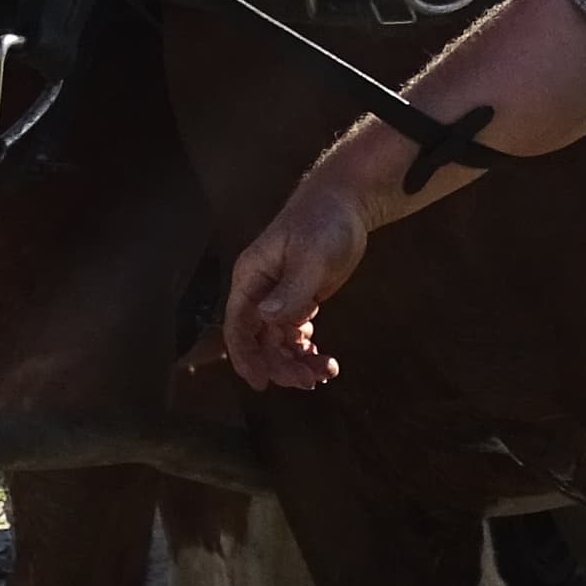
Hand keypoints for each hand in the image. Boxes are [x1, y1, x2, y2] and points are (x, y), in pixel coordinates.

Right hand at [222, 165, 375, 392]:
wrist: (346, 203)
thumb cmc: (323, 221)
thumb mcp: (310, 256)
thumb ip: (290, 289)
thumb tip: (266, 318)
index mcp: (251, 277)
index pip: (238, 324)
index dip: (245, 356)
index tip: (261, 382)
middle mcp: (260, 292)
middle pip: (260, 341)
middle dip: (281, 365)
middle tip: (309, 381)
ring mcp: (279, 298)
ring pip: (278, 343)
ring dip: (297, 363)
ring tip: (325, 372)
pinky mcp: (299, 301)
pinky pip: (295, 336)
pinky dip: (307, 352)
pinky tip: (325, 361)